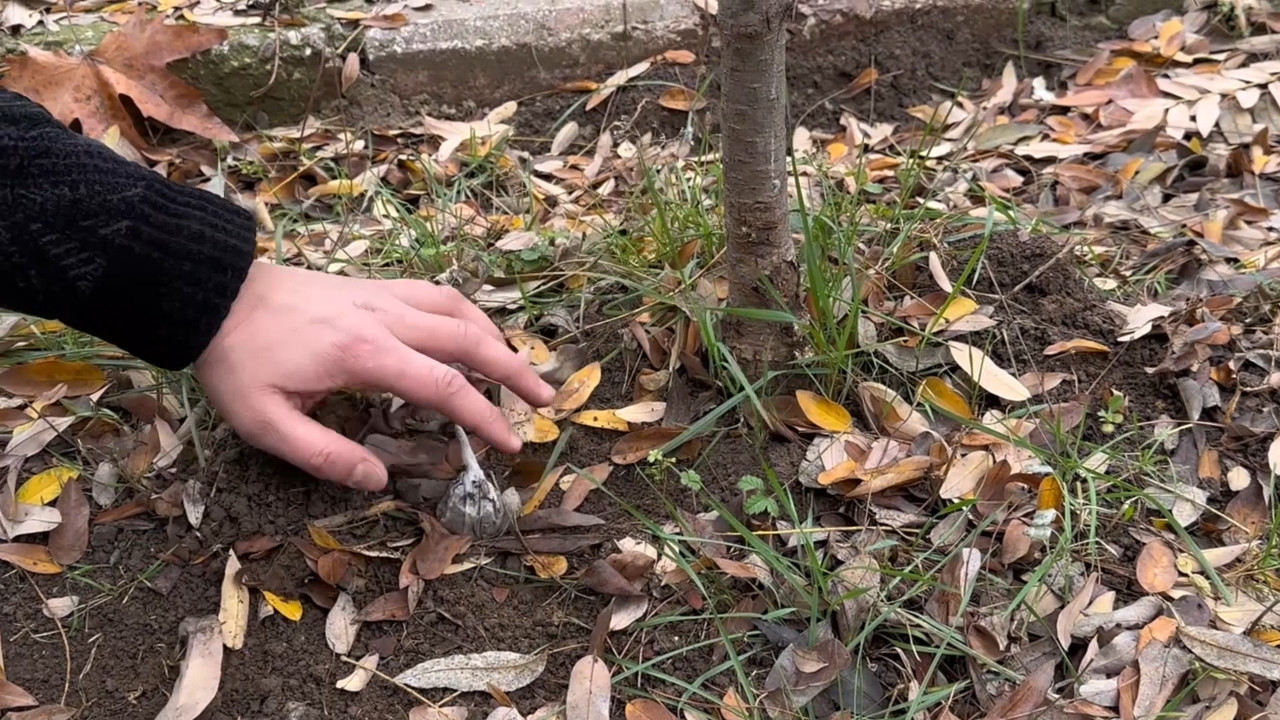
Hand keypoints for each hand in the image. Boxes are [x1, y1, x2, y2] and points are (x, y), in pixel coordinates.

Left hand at [192, 262, 555, 490]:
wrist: (212, 294)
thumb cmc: (236, 360)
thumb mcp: (266, 423)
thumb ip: (325, 456)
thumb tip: (379, 482)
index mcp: (365, 354)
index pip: (444, 387)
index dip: (484, 417)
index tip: (510, 444)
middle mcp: (386, 318)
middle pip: (470, 340)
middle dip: (515, 373)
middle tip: (546, 402)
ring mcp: (383, 296)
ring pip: (460, 311)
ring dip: (498, 340)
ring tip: (522, 368)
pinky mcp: (375, 287)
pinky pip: (438, 294)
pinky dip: (469, 314)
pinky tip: (476, 331)